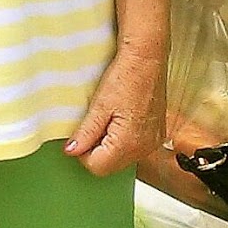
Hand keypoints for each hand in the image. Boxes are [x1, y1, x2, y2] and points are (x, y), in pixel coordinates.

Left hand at [65, 46, 166, 176]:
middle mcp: (144, 148)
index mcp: (129, 144)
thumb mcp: (99, 105)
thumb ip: (85, 132)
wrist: (147, 60)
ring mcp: (152, 143)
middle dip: (96, 150)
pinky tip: (119, 119)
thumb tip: (71, 151)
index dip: (83, 152)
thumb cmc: (126, 76)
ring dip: (109, 145)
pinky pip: (133, 148)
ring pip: (121, 158)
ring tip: (107, 118)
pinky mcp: (156, 135)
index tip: (79, 135)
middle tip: (92, 123)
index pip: (97, 167)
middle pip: (110, 165)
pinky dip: (122, 139)